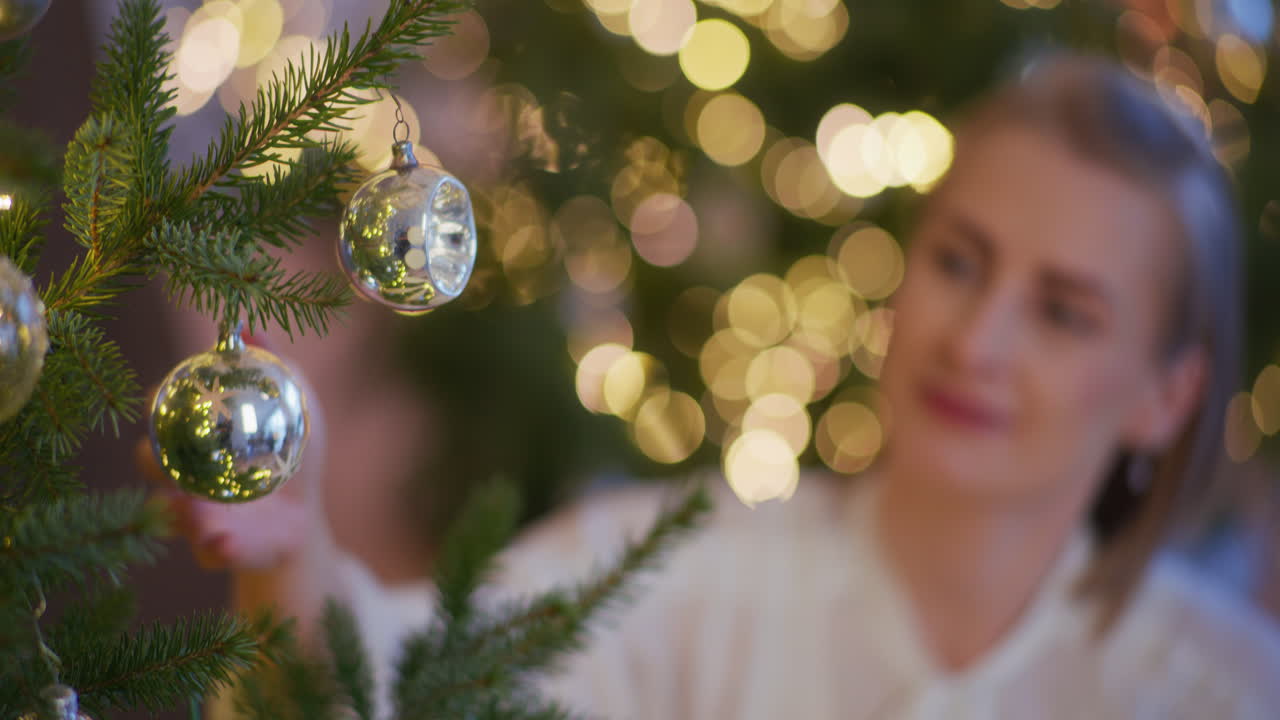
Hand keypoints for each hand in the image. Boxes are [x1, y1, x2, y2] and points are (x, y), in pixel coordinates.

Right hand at [140, 338, 327, 571]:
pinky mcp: (216, 550)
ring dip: (178, 510)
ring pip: (171, 513)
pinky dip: (214, 548)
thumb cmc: (293, 458)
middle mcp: (186, 477)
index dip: (156, 403)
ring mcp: (197, 517)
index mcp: (199, 442)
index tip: (162, 394)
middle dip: (152, 460)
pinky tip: (224, 542)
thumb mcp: (300, 410)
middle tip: (165, 456)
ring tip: (193, 507)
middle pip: (153, 465)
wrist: (304, 522)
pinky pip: (208, 552)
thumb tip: (253, 328)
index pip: (163, 417)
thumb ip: (280, 370)